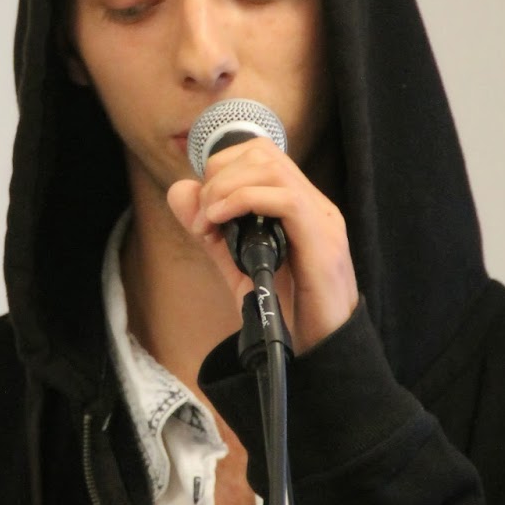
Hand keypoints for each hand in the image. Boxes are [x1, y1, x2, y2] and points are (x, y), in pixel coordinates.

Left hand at [167, 136, 357, 351]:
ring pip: (272, 167)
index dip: (220, 168)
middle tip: (202, 214)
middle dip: (219, 174)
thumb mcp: (235, 264)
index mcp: (296, 205)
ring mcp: (321, 219)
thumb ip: (210, 229)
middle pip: (262, 152)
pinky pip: (284, 199)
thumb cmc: (285, 309)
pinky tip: (222, 220)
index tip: (201, 206)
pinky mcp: (324, 241)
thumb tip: (180, 190)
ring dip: (226, 186)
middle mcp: (313, 204)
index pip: (258, 154)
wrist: (319, 352)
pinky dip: (243, 200)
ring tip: (209, 219)